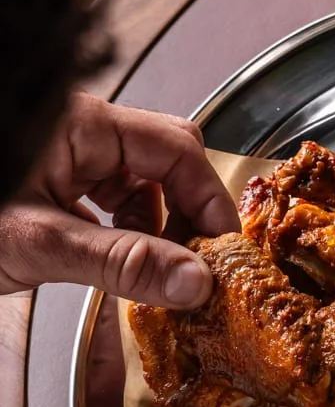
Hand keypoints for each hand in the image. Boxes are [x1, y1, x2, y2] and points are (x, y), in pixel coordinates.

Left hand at [0, 94, 237, 305]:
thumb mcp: (40, 245)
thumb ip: (122, 263)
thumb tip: (192, 282)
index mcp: (80, 124)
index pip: (175, 147)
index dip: (208, 197)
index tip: (221, 249)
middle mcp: (78, 133)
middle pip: (163, 160)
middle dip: (184, 212)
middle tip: (196, 263)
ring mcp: (63, 157)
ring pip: (137, 184)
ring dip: (154, 228)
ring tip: (153, 271)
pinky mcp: (50, 185)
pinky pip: (107, 202)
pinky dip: (123, 234)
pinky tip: (117, 265)